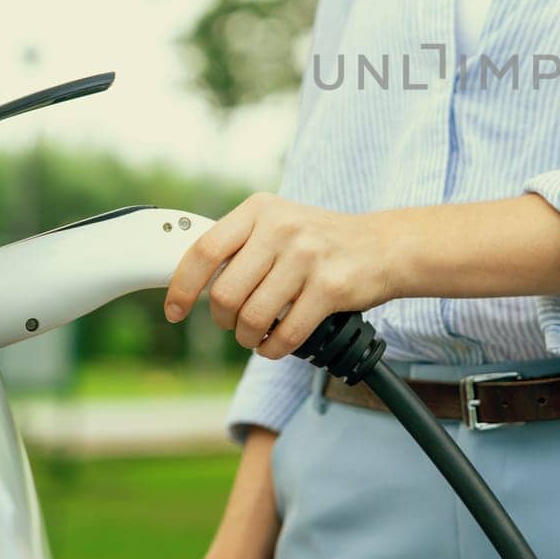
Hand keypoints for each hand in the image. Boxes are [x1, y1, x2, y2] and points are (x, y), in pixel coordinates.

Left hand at [163, 192, 399, 358]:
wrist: (384, 245)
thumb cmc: (322, 241)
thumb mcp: (278, 224)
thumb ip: (239, 245)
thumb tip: (188, 281)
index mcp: (260, 210)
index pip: (204, 251)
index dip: (182, 287)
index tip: (175, 311)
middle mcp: (281, 227)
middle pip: (225, 293)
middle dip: (224, 320)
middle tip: (235, 322)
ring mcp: (307, 256)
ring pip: (253, 318)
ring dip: (249, 338)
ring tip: (258, 334)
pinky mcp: (330, 287)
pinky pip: (285, 334)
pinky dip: (274, 348)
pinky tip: (277, 343)